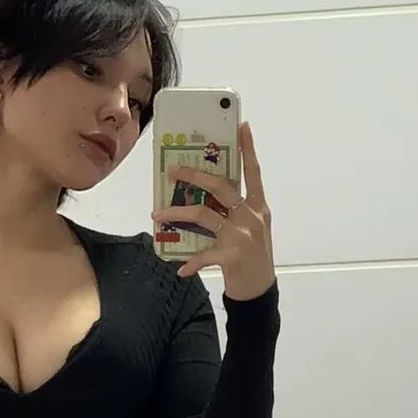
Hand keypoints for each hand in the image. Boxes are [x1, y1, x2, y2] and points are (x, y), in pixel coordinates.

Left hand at [152, 122, 273, 299]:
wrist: (260, 291)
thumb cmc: (252, 256)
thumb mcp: (251, 228)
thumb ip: (234, 211)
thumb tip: (202, 196)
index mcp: (258, 206)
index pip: (253, 172)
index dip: (249, 148)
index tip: (243, 126)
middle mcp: (252, 216)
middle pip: (221, 187)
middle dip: (194, 175)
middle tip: (172, 170)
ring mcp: (242, 235)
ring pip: (203, 215)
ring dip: (176, 214)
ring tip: (156, 215)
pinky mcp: (232, 256)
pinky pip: (204, 254)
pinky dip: (190, 262)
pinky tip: (180, 268)